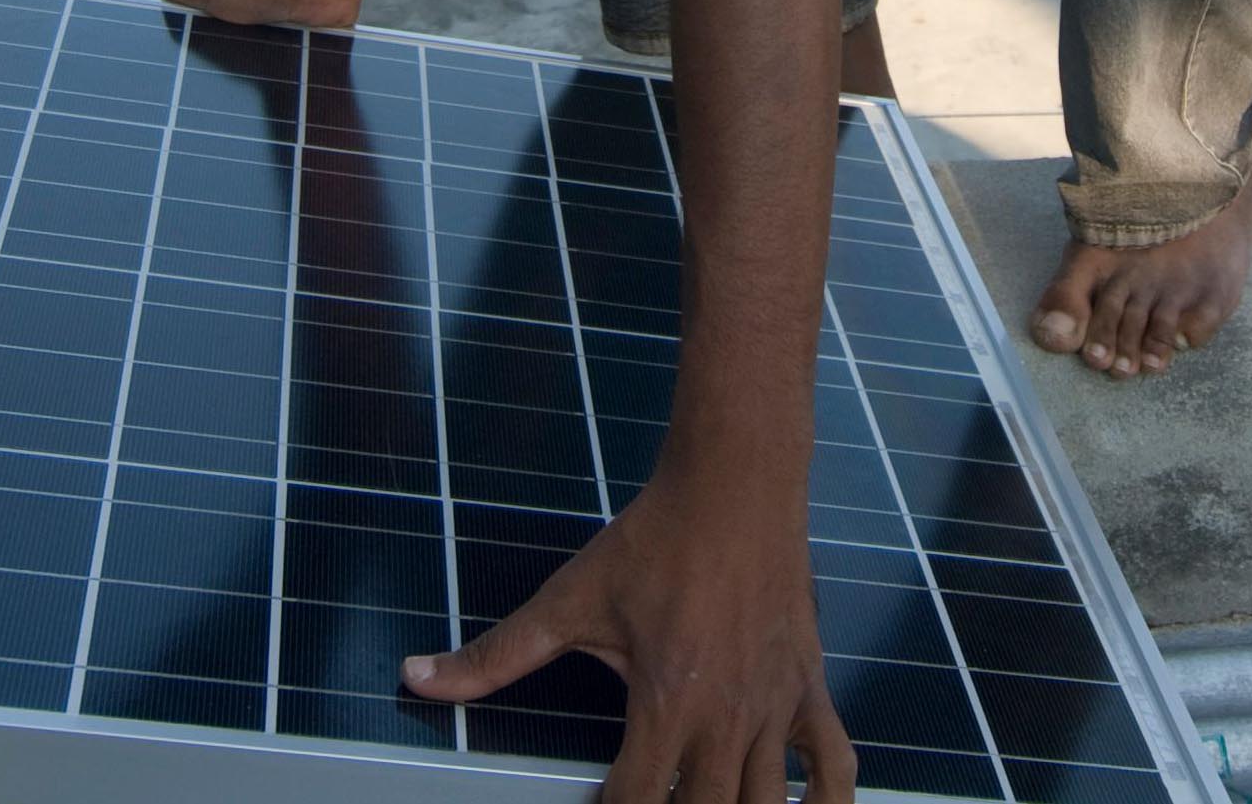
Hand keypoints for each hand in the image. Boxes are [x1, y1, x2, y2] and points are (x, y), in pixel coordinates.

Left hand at [401, 463, 853, 803]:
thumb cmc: (653, 539)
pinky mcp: (809, 686)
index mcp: (665, 704)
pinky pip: (835, 767)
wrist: (734, 481)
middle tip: (650, 799)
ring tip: (702, 803)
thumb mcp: (569, 599)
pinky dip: (826, 803)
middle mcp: (726, 719)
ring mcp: (776, 708)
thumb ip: (495, 654)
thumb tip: (417, 678)